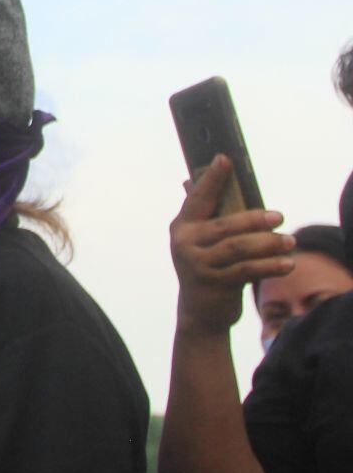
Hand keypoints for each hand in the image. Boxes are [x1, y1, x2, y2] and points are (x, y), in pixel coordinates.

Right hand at [171, 155, 292, 335]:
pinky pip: (247, 271)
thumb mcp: (200, 241)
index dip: (212, 179)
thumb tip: (191, 180)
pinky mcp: (214, 284)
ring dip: (268, 244)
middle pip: (225, 226)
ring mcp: (198, 265)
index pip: (198, 198)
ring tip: (290, 241)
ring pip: (239, 249)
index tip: (225, 159)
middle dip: (254, 219)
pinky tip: (288, 263)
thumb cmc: (206, 267)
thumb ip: (203, 214)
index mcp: (182, 227)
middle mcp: (185, 244)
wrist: (199, 313)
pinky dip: (270, 266)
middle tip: (279, 216)